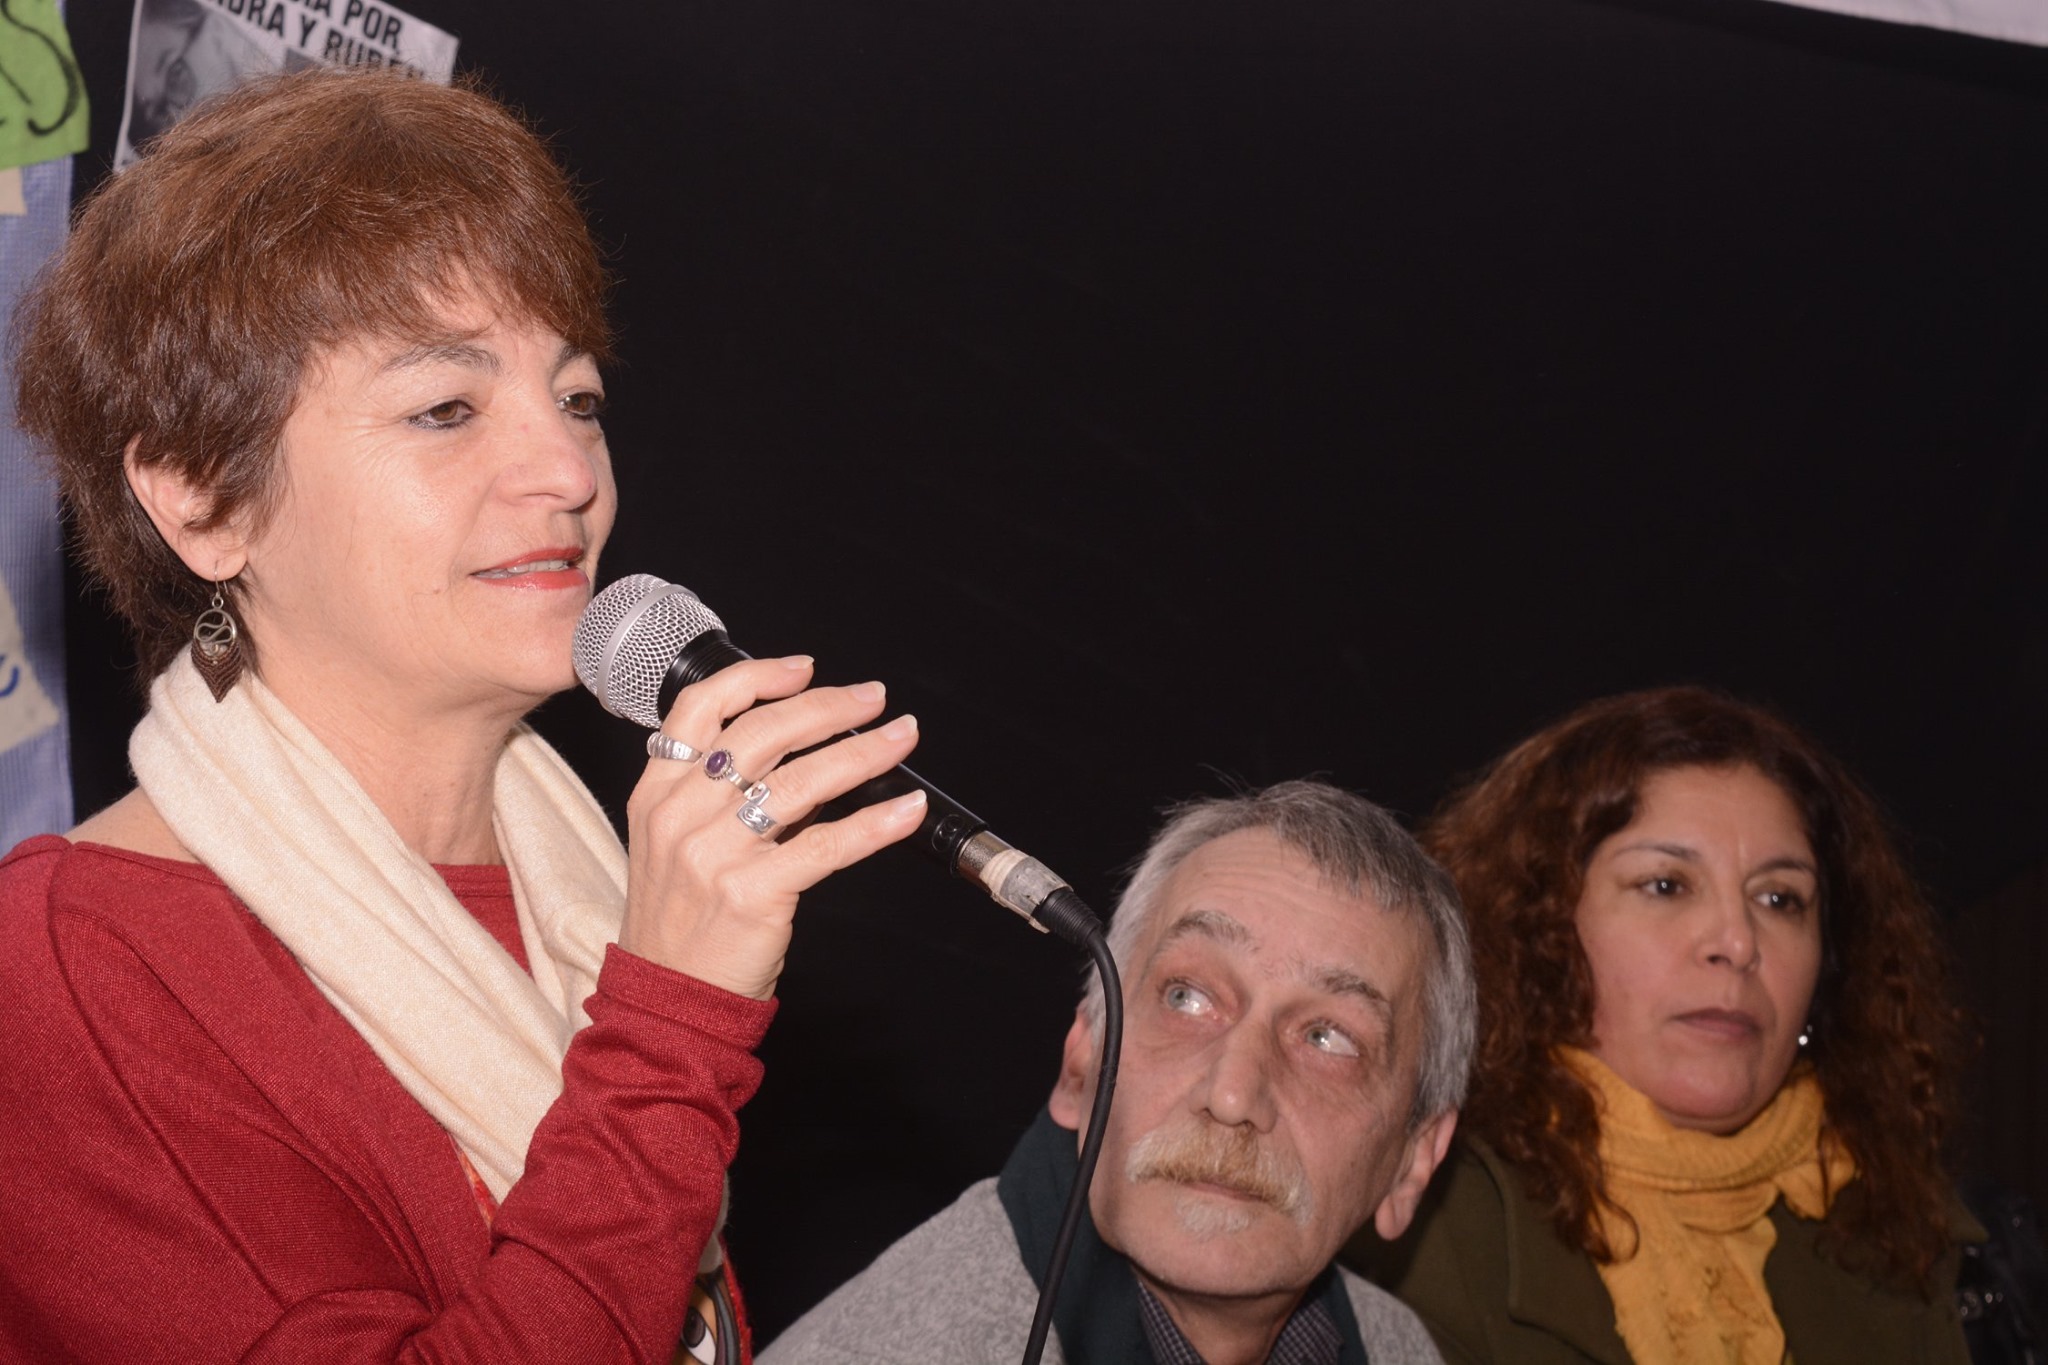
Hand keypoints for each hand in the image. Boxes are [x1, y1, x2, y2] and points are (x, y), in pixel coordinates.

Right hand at [618, 655, 924, 997]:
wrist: (666, 998)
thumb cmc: (679, 922)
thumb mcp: (671, 843)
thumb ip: (711, 792)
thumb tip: (793, 750)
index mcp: (657, 792)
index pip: (701, 707)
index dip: (759, 677)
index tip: (805, 669)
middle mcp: (681, 813)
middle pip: (764, 732)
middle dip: (828, 707)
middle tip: (874, 698)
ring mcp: (715, 852)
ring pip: (803, 780)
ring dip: (864, 753)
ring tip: (901, 738)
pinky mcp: (754, 892)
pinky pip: (828, 843)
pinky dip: (875, 822)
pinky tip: (905, 809)